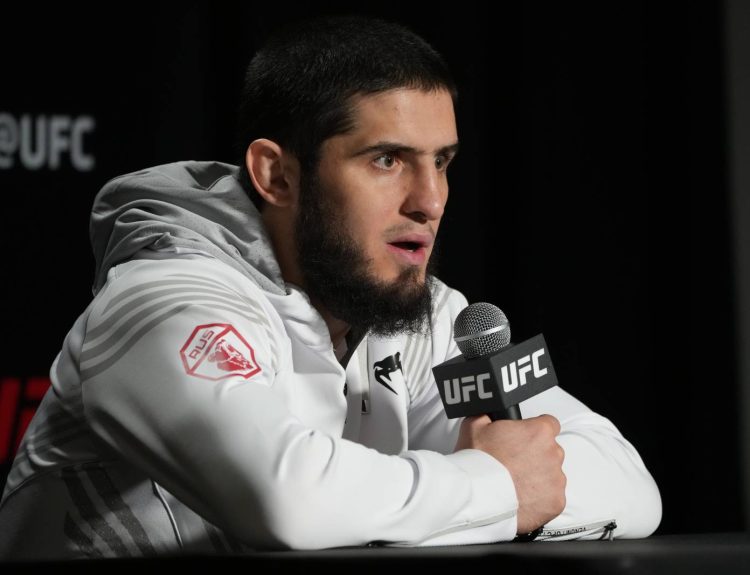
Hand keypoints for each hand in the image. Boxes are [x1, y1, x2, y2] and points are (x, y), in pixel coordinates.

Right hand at [455, 414, 565, 533]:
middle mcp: (553, 454)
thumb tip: (489, 414)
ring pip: (552, 476)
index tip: (525, 438)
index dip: (535, 430)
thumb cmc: (478, 462)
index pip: (549, 424)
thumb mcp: (474, 425)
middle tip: (513, 463)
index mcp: (539, 431)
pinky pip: (552, 499)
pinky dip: (539, 500)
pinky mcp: (556, 503)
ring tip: (514, 483)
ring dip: (538, 478)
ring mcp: (557, 480)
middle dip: (536, 456)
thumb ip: (489, 416)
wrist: (478, 497)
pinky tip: (520, 498)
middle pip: (551, 451)